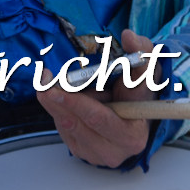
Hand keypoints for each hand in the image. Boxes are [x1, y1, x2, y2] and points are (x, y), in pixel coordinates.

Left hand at [35, 29, 157, 167]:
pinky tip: (66, 96)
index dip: (76, 104)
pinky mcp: (79, 149)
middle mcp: (113, 151)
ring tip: (58, 83)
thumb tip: (130, 36)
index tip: (55, 90)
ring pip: (65, 124)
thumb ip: (141, 53)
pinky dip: (58, 108)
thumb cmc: (138, 92)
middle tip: (44, 80)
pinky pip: (61, 126)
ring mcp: (94, 153)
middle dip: (57, 99)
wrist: (134, 114)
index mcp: (132, 135)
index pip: (99, 119)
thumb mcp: (145, 72)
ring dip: (58, 102)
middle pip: (75, 123)